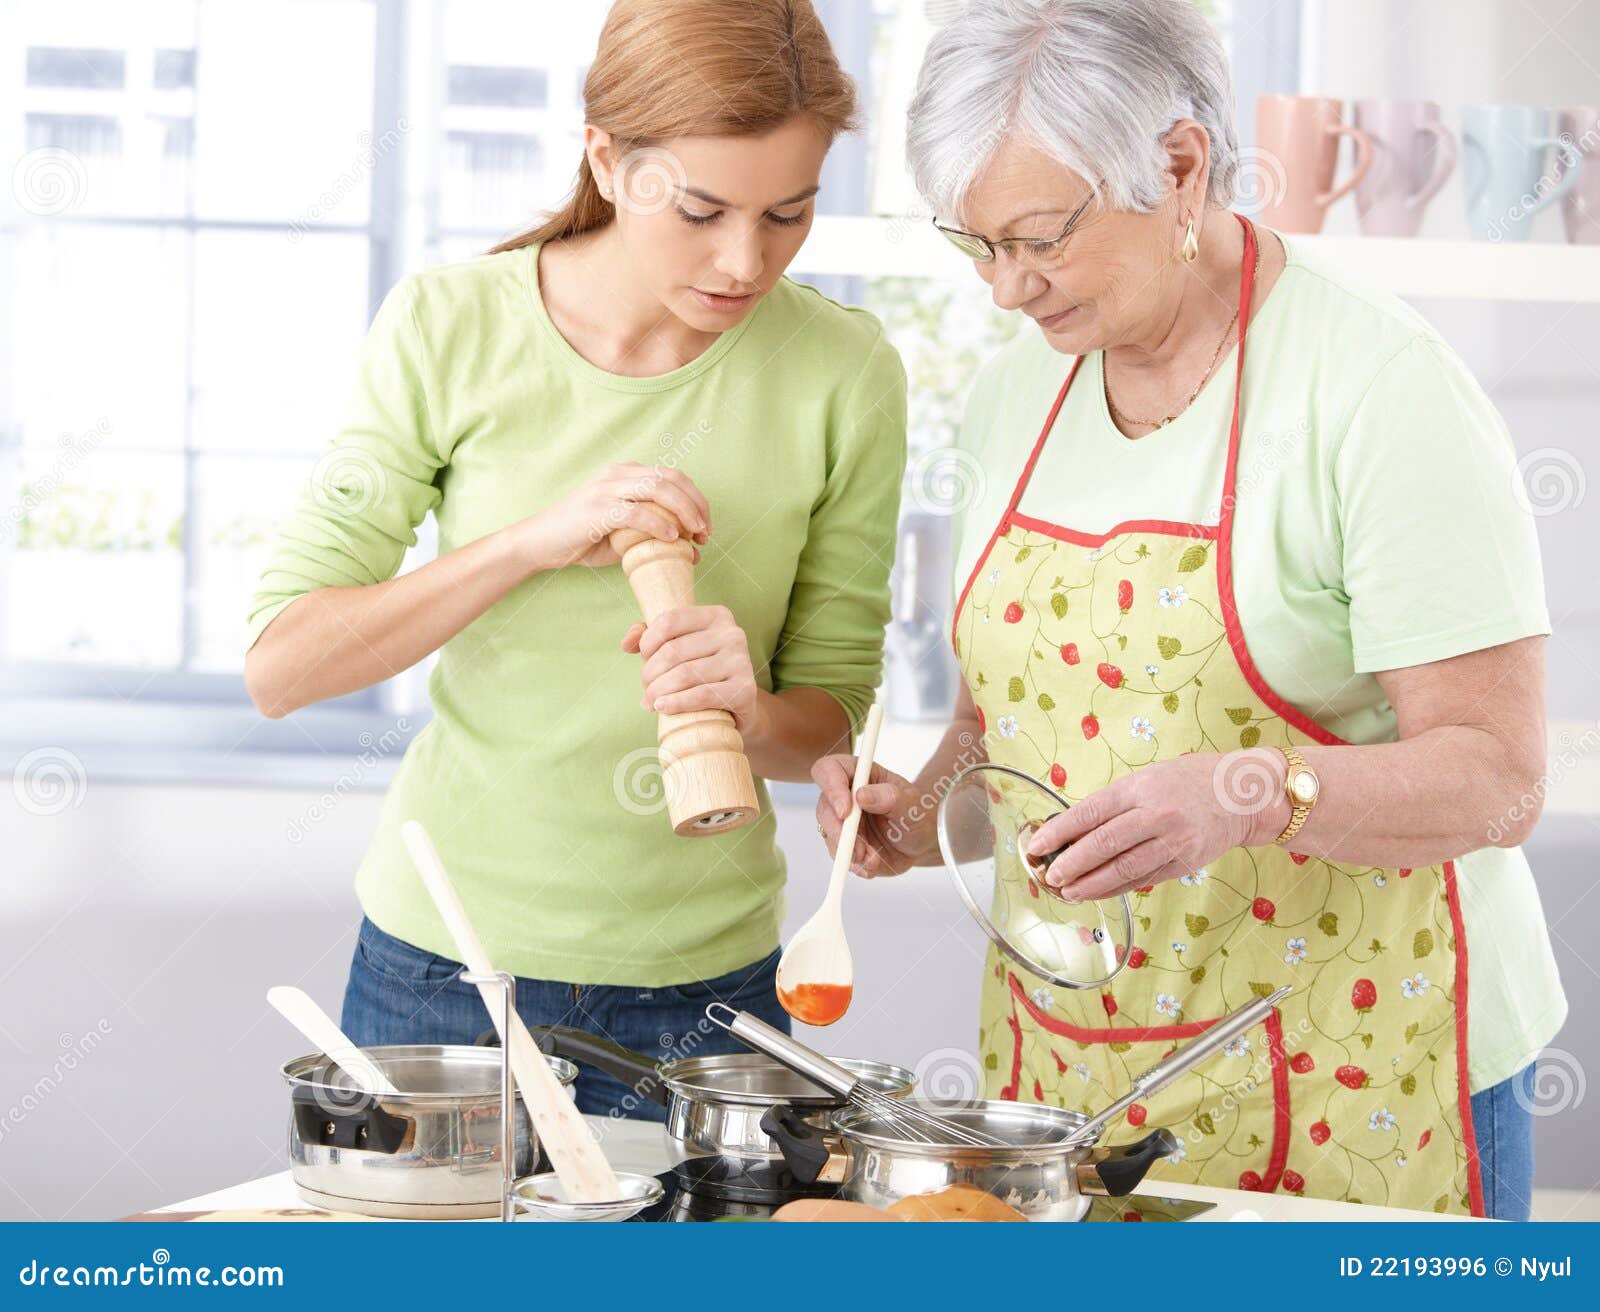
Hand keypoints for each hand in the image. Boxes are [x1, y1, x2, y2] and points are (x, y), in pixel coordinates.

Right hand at [514, 463, 711, 570]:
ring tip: (694, 534)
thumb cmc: (580, 540)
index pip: (673, 476)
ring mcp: (607, 488)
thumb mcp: (621, 534)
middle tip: (706, 532)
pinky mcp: (598, 508)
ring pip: (659, 489)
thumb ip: (650, 534)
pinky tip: (670, 538)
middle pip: (672, 479)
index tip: (706, 527)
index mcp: (626, 474)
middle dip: (696, 505)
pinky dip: (659, 524)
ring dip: (684, 512)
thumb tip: (687, 548)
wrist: (538, 543)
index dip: (696, 499)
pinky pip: (638, 511)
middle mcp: (618, 474)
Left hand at [624, 605, 757, 731]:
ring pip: (684, 674)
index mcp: (716, 616)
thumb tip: (627, 644)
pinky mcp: (745, 689)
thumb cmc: (701, 673)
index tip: (644, 659)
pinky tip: (662, 707)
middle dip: (650, 674)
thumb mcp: (677, 648)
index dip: (648, 642)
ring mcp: (741, 661)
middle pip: (673, 651)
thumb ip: (649, 637)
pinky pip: (702, 695)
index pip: (669, 620)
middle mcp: (733, 633)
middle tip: (647, 690)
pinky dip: (676, 703)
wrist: (736, 707)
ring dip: (658, 692)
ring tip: (652, 702)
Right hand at [811, 756, 933, 876]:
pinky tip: (872, 864)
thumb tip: (861, 795)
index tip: (845, 812)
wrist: (919, 840)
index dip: (831, 788)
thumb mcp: (910, 803)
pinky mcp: (842, 842)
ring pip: (829, 834)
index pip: (829, 769)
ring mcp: (841, 819)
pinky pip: (838, 854)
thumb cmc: (915, 813)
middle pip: (825, 807)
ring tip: (873, 858)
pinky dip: (854, 863)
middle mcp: (844, 794)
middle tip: (858, 848)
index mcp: (858, 774)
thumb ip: (889, 797)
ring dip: (849, 850)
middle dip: (839, 831)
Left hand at [1025, 750, 1287, 901]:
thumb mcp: (1146, 779)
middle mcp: (1155, 814)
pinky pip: (1143, 879)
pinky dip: (1116, 888)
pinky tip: (1096, 892)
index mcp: (1139, 788)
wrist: (1241, 795)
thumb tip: (1071, 830)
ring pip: (1123, 868)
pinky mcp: (1184, 863)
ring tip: (1067, 891)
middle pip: (1104, 843)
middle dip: (1072, 863)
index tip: (1036, 844)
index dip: (1060, 831)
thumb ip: (1113, 803)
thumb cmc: (1186, 782)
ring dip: (1091, 884)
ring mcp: (1172, 841)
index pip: (1091, 812)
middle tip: (1049, 875)